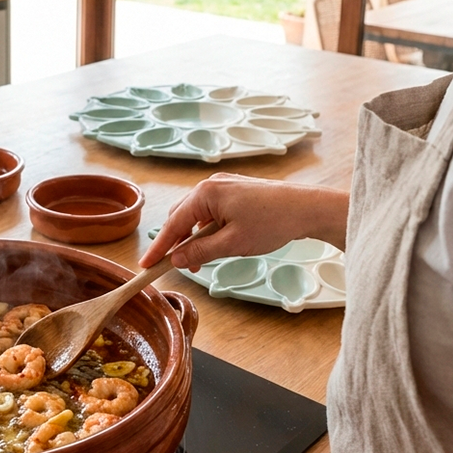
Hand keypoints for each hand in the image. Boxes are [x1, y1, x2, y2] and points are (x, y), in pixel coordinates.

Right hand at [139, 173, 348, 269]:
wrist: (306, 208)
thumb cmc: (272, 222)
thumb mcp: (232, 244)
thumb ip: (200, 252)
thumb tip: (176, 259)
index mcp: (205, 194)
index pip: (173, 225)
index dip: (159, 248)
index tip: (146, 265)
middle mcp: (210, 186)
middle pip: (180, 218)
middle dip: (176, 243)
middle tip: (175, 267)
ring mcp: (222, 187)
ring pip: (195, 216)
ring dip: (193, 239)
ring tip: (199, 261)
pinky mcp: (234, 191)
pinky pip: (210, 212)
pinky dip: (206, 230)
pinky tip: (214, 245)